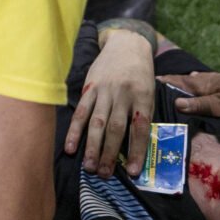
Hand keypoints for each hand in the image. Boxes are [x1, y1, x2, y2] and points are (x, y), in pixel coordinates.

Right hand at [64, 29, 153, 176]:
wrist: (126, 44)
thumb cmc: (140, 74)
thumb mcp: (148, 92)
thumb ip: (141, 115)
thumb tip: (135, 148)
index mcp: (142, 96)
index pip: (140, 128)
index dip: (137, 151)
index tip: (134, 171)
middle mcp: (123, 94)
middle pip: (116, 128)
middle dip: (110, 154)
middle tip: (105, 175)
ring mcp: (105, 91)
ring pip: (97, 123)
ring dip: (92, 147)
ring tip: (89, 167)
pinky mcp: (90, 87)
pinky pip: (81, 111)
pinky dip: (75, 131)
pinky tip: (70, 147)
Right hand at [159, 67, 219, 117]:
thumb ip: (199, 104)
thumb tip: (175, 102)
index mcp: (203, 86)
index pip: (178, 82)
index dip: (165, 82)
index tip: (150, 81)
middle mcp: (207, 83)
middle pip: (185, 82)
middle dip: (172, 84)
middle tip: (158, 88)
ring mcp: (217, 84)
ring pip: (196, 84)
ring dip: (185, 86)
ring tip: (174, 89)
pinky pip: (207, 89)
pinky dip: (198, 89)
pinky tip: (200, 89)